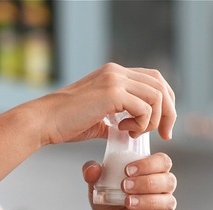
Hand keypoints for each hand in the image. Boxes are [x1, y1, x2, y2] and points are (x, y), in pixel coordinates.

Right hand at [30, 63, 175, 146]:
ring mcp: (114, 80)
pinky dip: (141, 124)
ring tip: (133, 132)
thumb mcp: (96, 119)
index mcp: (113, 73)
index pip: (154, 79)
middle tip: (166, 135)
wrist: (44, 121)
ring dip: (152, 120)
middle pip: (161, 85)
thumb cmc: (64, 123)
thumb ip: (114, 120)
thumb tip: (129, 131)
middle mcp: (116, 71)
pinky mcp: (112, 93)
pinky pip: (144, 108)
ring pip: (156, 97)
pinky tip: (122, 130)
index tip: (163, 127)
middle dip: (169, 113)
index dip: (166, 102)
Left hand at [82, 152, 185, 209]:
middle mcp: (162, 187)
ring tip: (127, 202)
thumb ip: (91, 172)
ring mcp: (164, 206)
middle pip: (167, 179)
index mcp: (151, 171)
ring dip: (148, 200)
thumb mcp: (95, 183)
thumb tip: (93, 168)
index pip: (162, 161)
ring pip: (168, 199)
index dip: (148, 164)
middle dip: (146, 182)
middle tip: (124, 186)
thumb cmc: (107, 197)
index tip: (127, 170)